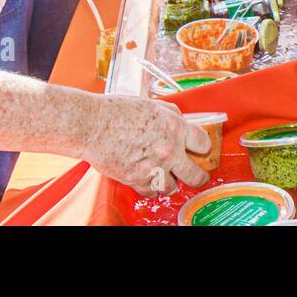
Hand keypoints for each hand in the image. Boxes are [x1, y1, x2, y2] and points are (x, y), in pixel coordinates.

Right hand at [81, 96, 210, 196]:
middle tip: (198, 176)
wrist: (92, 125)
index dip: (203, 147)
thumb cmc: (117, 111)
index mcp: (175, 127)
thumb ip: (170, 114)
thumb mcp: (151, 105)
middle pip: (195, 174)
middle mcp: (169, 150)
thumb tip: (181, 120)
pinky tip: (148, 179)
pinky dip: (151, 188)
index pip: (203, 143)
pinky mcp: (137, 180)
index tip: (201, 150)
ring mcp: (154, 167)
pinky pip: (151, 192)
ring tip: (168, 177)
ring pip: (173, 187)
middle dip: (199, 176)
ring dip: (171, 183)